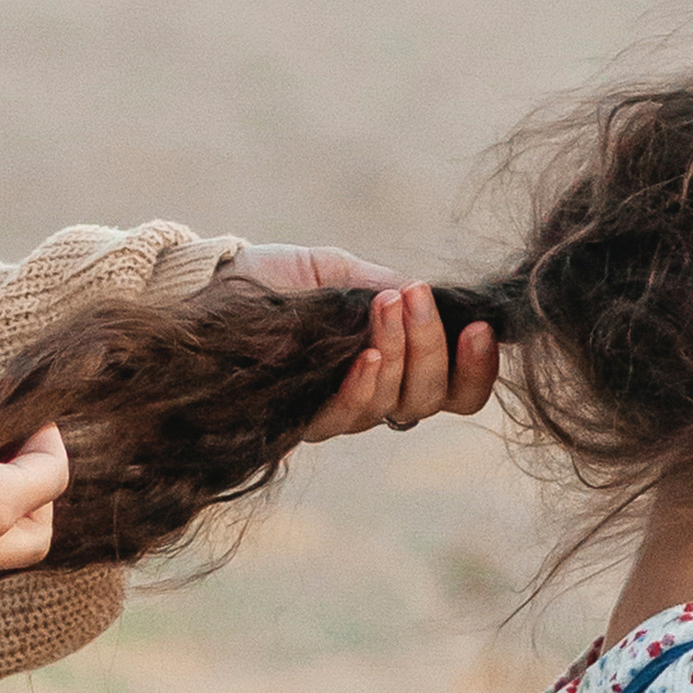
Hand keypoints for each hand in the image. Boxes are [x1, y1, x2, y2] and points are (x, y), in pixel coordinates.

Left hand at [227, 245, 499, 437]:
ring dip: (403, 353)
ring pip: (396, 407)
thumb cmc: (278, 278)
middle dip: (434, 345)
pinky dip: (365, 384)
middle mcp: (373, 397)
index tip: (481, 327)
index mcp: (395, 365)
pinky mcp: (301, 420)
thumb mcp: (343, 272)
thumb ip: (390, 288)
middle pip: (430, 399)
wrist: (212, 283)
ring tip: (389, 305)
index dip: (478, 368)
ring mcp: (338, 412)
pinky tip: (367, 354)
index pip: (455, 389)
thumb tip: (442, 301)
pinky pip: (346, 416)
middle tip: (415, 296)